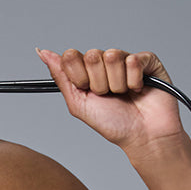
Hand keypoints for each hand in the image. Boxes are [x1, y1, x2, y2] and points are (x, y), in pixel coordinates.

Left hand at [35, 46, 182, 156]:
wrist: (141, 136)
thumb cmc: (112, 124)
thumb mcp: (78, 104)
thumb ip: (61, 77)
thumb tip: (42, 53)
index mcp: (87, 71)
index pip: (72, 56)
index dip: (78, 76)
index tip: (86, 90)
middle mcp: (106, 62)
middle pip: (91, 55)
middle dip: (98, 82)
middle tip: (108, 96)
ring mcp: (127, 59)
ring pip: (112, 57)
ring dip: (116, 84)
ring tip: (124, 94)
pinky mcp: (147, 60)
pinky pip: (133, 60)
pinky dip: (133, 81)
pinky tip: (138, 90)